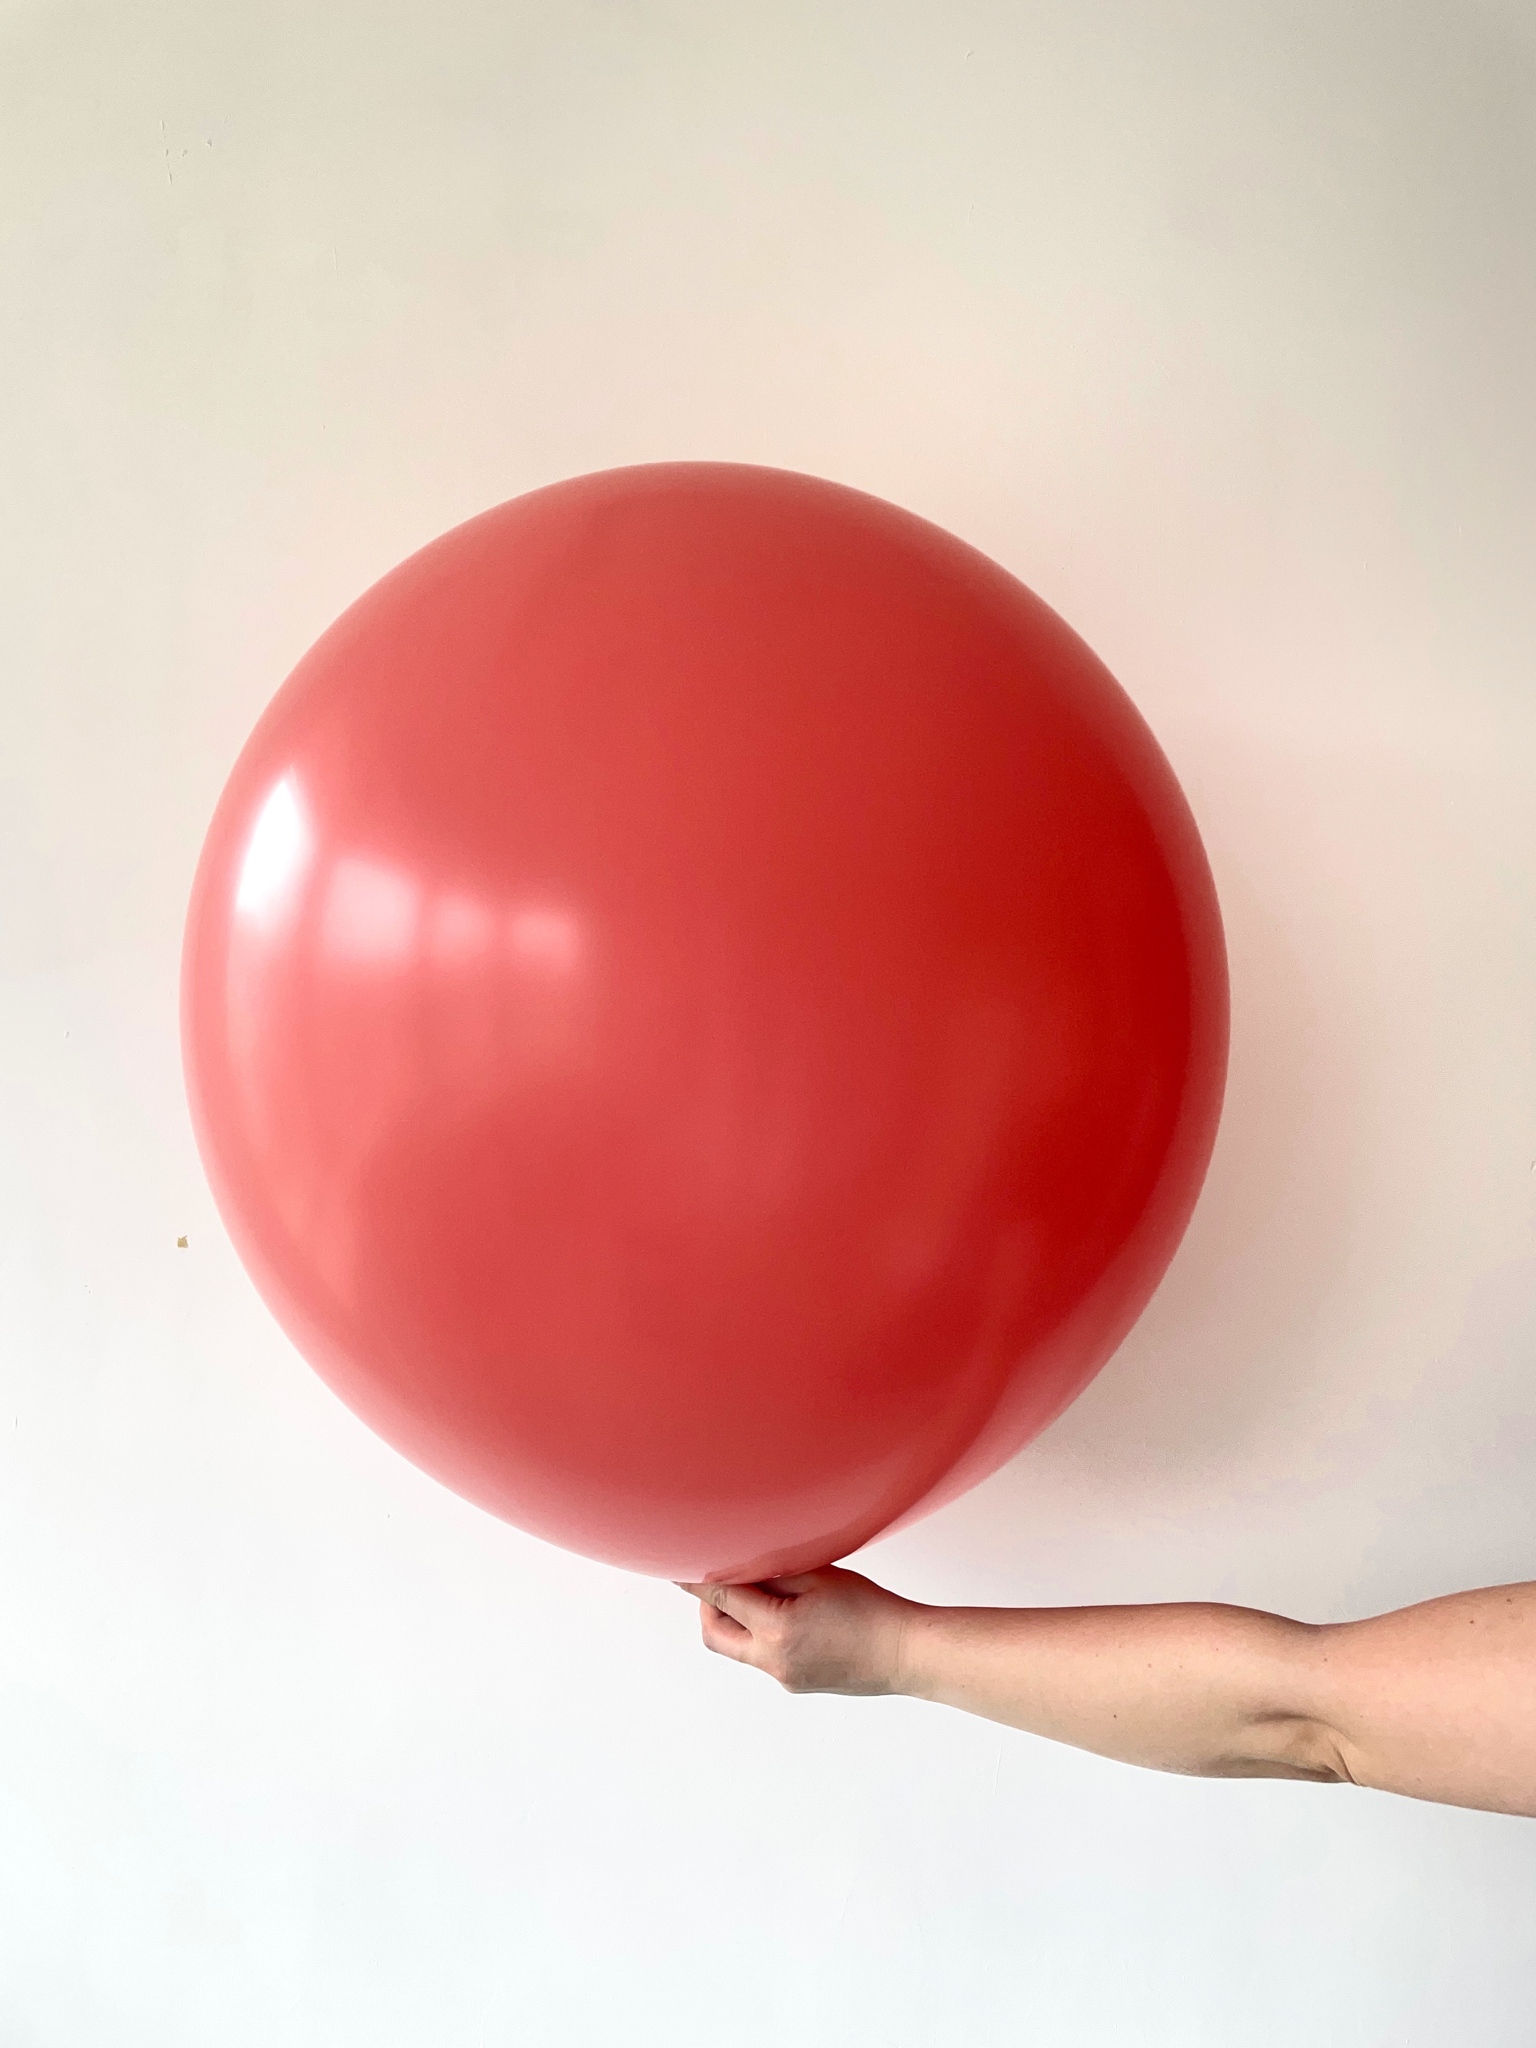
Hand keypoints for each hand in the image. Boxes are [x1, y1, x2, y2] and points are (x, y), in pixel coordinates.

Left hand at [677, 1565, 917, 1696]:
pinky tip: (788, 1616)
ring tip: (758, 1594)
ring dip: (736, 1623)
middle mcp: (773, 1660)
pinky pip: (764, 1658)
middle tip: (720, 1580)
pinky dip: (762, 1635)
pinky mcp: (797, 1684)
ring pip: (739, 1649)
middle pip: (715, 1636)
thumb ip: (773, 1570)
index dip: (696, 1580)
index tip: (677, 1565)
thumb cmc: (871, 1609)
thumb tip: (737, 1562)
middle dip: (708, 1608)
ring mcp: (784, 1677)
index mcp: (777, 1629)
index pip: (721, 1599)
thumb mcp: (820, 1576)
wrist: (906, 1653)